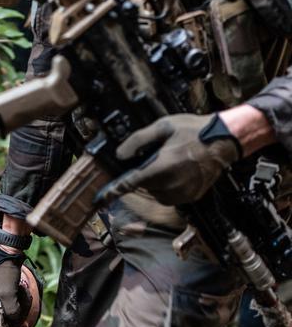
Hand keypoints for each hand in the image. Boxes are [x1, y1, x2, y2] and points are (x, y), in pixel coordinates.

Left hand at [100, 113, 240, 205]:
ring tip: (172, 163)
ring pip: (155, 192)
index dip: (113, 191)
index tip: (99, 199)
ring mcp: (181, 193)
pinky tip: (178, 172)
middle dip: (144, 174)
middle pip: (143, 186)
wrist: (226, 141)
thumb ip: (138, 140)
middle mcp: (171, 184)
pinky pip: (169, 196)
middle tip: (159, 157)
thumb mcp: (164, 127)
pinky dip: (168, 187)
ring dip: (156, 181)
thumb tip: (120, 154)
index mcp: (162, 167)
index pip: (130, 183)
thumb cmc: (195, 131)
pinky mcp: (190, 197)